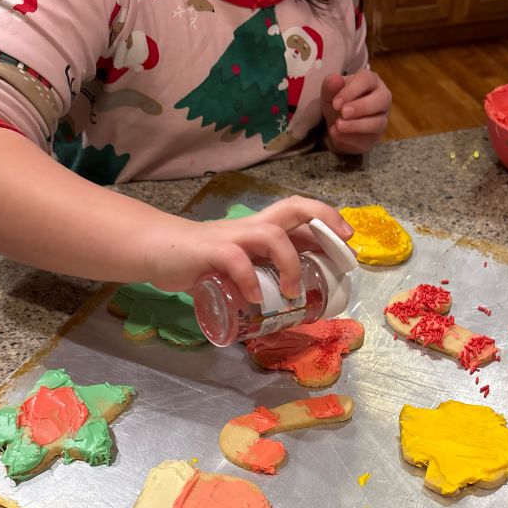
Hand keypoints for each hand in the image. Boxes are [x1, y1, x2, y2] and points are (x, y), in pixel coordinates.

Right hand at [146, 195, 352, 301]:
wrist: (158, 251)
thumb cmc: (203, 260)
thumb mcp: (242, 263)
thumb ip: (264, 273)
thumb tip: (295, 299)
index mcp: (260, 229)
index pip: (300, 212)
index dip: (328, 220)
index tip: (350, 242)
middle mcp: (251, 227)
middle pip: (293, 208)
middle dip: (324, 222)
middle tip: (342, 250)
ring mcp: (231, 237)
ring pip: (271, 235)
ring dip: (289, 264)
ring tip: (291, 294)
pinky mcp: (210, 252)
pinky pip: (236, 260)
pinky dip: (250, 280)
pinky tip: (255, 299)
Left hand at [321, 69, 391, 153]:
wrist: (337, 124)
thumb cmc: (339, 101)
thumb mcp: (330, 92)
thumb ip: (330, 85)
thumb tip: (335, 79)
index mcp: (371, 80)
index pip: (367, 80)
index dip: (352, 91)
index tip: (336, 103)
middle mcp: (382, 97)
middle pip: (382, 99)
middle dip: (362, 107)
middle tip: (343, 113)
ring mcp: (382, 118)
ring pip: (378, 122)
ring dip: (357, 125)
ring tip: (338, 125)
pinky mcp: (376, 136)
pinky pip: (368, 139)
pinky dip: (350, 138)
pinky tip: (336, 134)